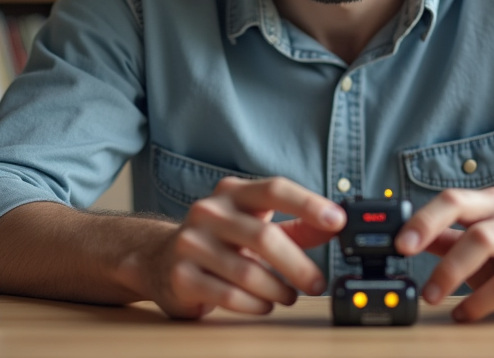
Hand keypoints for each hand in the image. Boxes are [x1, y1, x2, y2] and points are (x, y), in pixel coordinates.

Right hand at [151, 176, 345, 318]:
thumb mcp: (256, 224)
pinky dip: (254, 304)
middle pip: (264, 236)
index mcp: (233, 193)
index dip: (308, 204)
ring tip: (289, 296)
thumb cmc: (218, 240)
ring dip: (277, 290)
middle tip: (318, 282)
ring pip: (247, 271)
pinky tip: (264, 305)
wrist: (156, 259)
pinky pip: (228, 295)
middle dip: (298, 265)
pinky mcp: (181, 276)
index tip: (337, 220)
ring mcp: (191, 243)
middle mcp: (209, 212)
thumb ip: (297, 226)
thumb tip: (335, 226)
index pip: (275, 188)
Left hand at [394, 187, 493, 321]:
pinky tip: (464, 313)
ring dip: (452, 273)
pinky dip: (480, 301)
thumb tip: (403, 236)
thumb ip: (445, 237)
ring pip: (487, 245)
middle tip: (409, 265)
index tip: (400, 242)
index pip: (454, 200)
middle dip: (436, 246)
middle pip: (471, 223)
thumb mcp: (480, 241)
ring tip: (432, 296)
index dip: (424, 219)